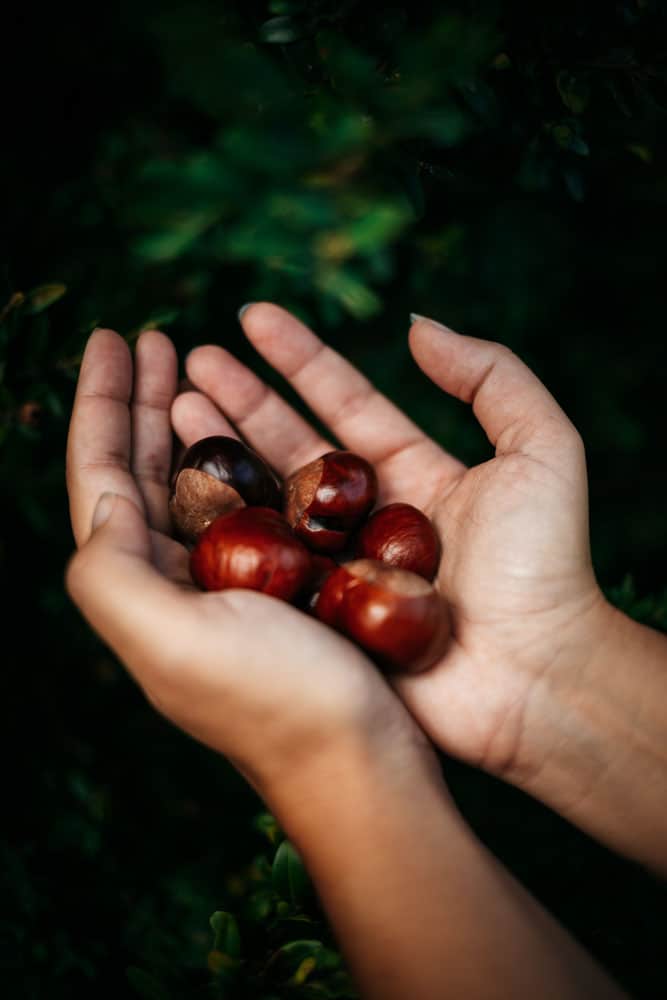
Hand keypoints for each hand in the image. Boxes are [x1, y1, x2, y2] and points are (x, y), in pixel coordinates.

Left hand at [65, 328, 428, 802]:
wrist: (361, 763)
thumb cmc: (278, 703)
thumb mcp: (171, 643)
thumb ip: (110, 569)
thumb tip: (104, 492)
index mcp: (134, 589)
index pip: (99, 476)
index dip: (100, 403)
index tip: (112, 339)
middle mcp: (168, 583)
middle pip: (140, 471)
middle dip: (142, 401)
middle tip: (155, 337)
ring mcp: (224, 584)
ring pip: (193, 482)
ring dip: (188, 420)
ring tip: (195, 365)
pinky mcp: (277, 587)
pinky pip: (248, 504)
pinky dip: (242, 457)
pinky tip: (254, 428)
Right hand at [175, 305, 610, 790]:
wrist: (535, 678)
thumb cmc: (544, 566)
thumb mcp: (543, 449)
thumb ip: (492, 376)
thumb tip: (417, 327)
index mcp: (414, 474)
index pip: (345, 401)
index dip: (298, 357)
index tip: (253, 316)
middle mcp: (367, 516)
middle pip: (292, 444)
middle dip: (242, 398)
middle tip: (191, 359)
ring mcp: (337, 565)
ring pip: (267, 499)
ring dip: (221, 453)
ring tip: (172, 407)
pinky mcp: (316, 614)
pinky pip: (262, 566)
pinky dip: (221, 530)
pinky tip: (181, 493)